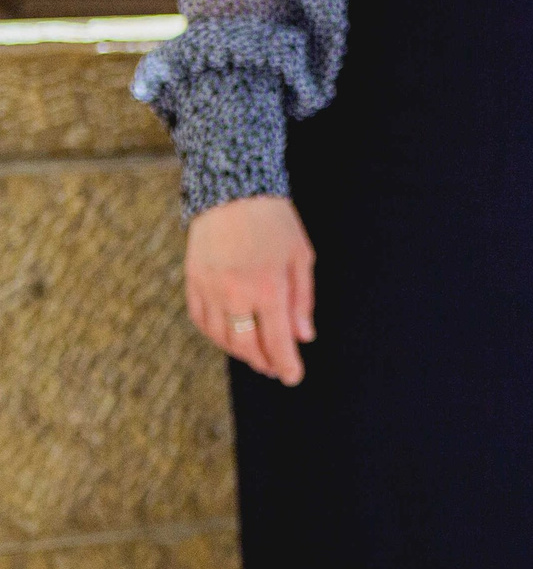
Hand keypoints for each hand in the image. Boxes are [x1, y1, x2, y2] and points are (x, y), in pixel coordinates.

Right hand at [185, 196, 316, 384]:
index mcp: (269, 287)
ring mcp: (210, 290)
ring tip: (257, 355)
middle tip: (276, 368)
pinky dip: (217, 335)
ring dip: (240, 352)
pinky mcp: (193, 283)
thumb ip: (303, 300)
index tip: (293, 377)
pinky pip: (202, 321)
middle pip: (247, 345)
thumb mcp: (301, 256)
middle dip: (263, 362)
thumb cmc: (274, 222)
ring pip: (222, 338)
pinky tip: (230, 337)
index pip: (278, 340)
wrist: (232, 191)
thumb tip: (304, 336)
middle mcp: (236, 294)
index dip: (286, 364)